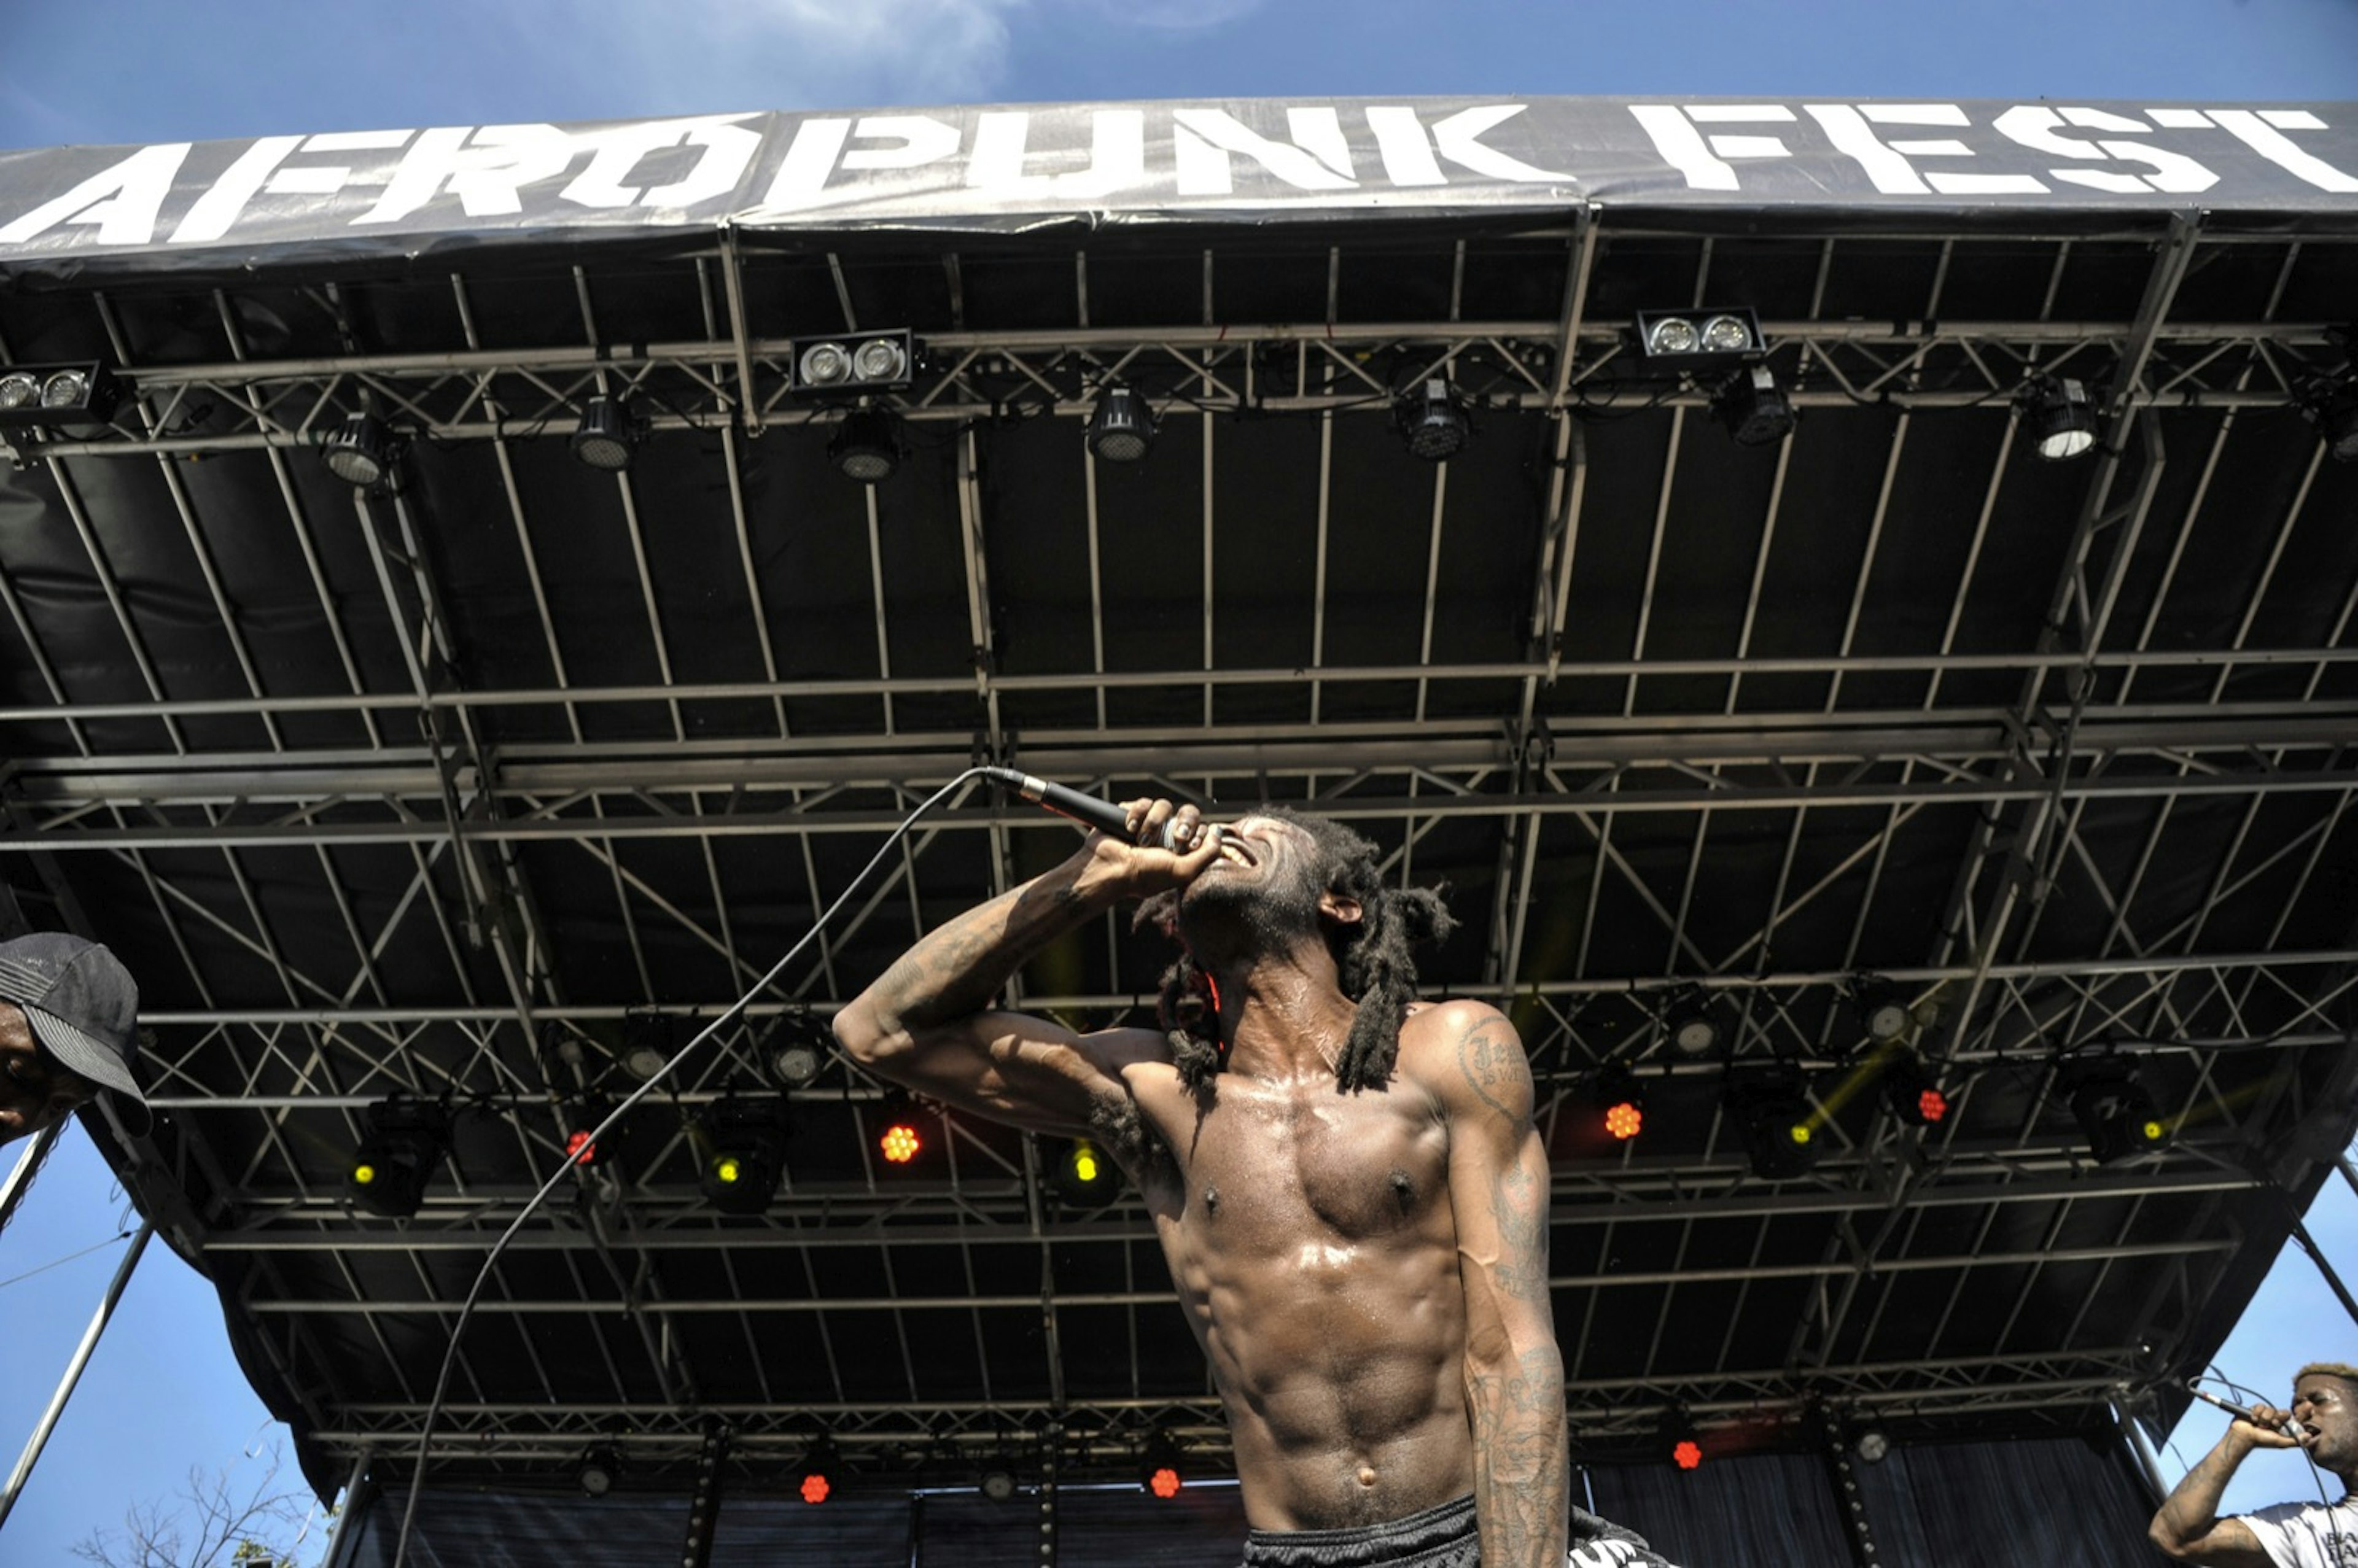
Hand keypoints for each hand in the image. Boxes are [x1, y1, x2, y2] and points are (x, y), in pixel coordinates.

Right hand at [1080, 797, 1223, 898]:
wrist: (1110, 869)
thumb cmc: (1145, 876)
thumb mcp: (1184, 871)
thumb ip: (1208, 853)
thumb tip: (1218, 831)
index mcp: (1181, 849)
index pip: (1201, 829)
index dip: (1198, 833)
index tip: (1186, 846)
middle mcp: (1167, 835)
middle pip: (1188, 811)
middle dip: (1184, 822)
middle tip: (1175, 837)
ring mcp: (1149, 823)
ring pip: (1164, 805)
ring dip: (1155, 822)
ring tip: (1142, 839)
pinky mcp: (1131, 814)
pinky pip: (1143, 802)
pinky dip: (1136, 815)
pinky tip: (1128, 829)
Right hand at [2234, 1402, 2303, 1450]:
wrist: (2244, 1436)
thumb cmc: (2262, 1441)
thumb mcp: (2281, 1442)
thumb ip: (2295, 1440)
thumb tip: (2309, 1436)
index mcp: (2285, 1427)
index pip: (2297, 1418)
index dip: (2304, 1411)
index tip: (2310, 1405)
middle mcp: (2277, 1419)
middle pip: (2285, 1412)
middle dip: (2279, 1418)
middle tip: (2274, 1424)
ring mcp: (2267, 1413)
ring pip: (2272, 1409)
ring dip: (2266, 1418)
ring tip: (2260, 1425)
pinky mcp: (2257, 1409)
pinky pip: (2261, 1406)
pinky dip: (2257, 1413)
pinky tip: (2253, 1419)